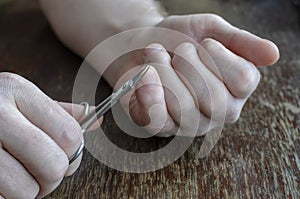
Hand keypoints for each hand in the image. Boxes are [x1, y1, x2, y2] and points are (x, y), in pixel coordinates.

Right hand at [0, 73, 101, 197]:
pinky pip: (3, 198)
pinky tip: (2, 180)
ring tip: (19, 177)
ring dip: (29, 191)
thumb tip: (95, 118)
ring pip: (26, 190)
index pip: (69, 134)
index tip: (66, 156)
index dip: (74, 152)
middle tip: (44, 173)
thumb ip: (59, 112)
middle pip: (52, 164)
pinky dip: (8, 196)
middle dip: (54, 176)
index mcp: (17, 91)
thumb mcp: (22, 98)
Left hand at [112, 14, 278, 136]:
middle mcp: (217, 112)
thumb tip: (273, 54)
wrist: (143, 44)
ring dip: (166, 71)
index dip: (219, 57)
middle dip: (189, 63)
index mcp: (236, 89)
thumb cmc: (179, 39)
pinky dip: (150, 93)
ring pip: (185, 109)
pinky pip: (159, 121)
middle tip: (179, 50)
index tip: (204, 43)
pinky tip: (147, 73)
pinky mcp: (161, 126)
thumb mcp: (210, 30)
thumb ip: (239, 42)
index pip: (243, 81)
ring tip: (156, 54)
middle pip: (215, 99)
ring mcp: (189, 123)